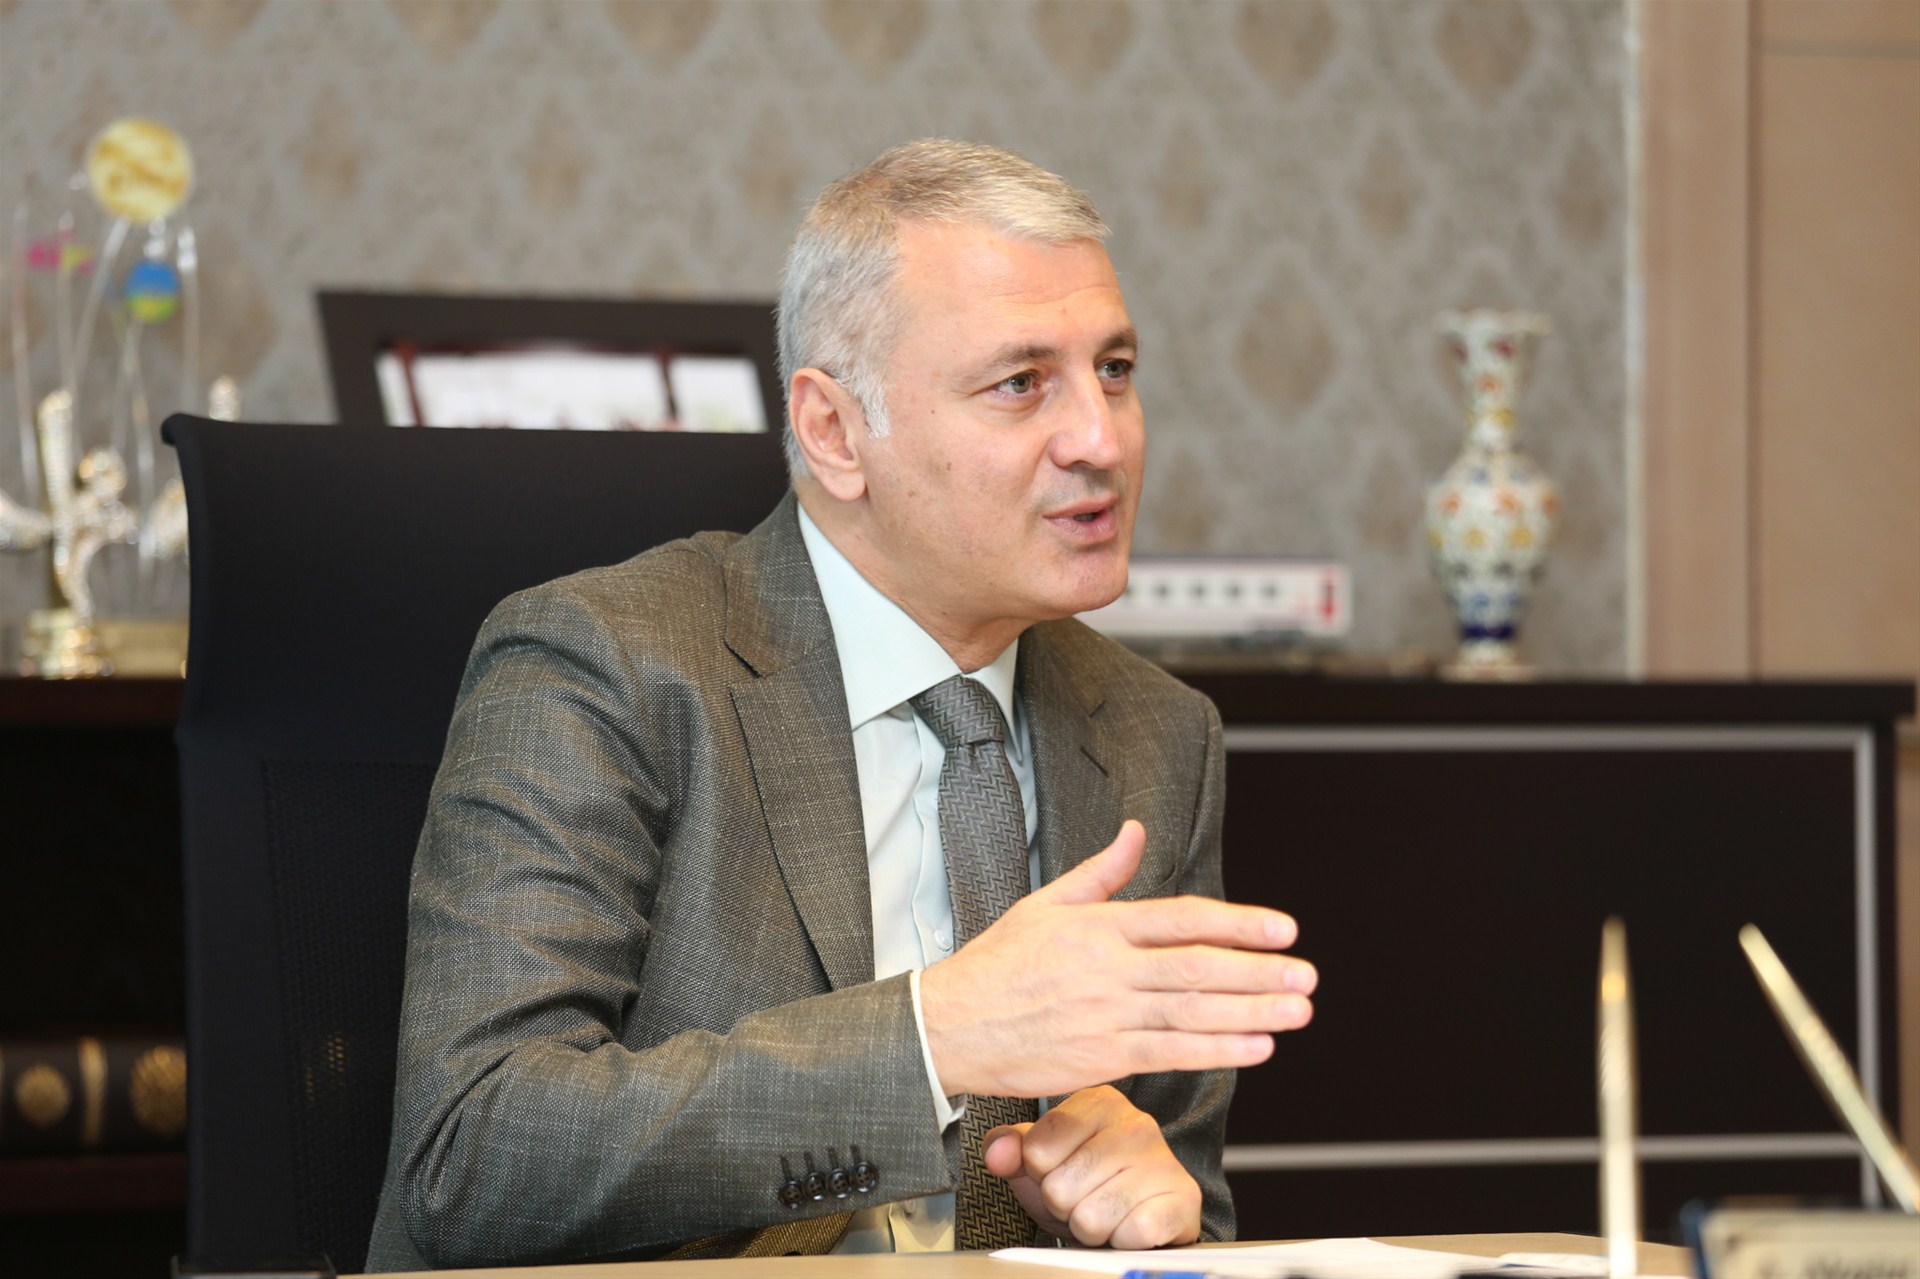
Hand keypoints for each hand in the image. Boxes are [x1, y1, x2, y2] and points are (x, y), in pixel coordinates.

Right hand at [920, 819, 1314, 1098]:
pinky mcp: (1101, 1058)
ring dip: (1252, 1013)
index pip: (1183, 919)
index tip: (1284, 929)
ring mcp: (1107, 1016)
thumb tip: (1135, 831)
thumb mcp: (1045, 904)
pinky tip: (1256, 1048)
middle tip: (1307, 974)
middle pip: (1198, 967)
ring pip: (1193, 1012)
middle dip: (1259, 972)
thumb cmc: (997, 964)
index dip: (1238, 923)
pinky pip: (1171, 1053)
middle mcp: (1108, 969)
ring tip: (1297, 1011)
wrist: (950, 1026)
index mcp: (1098, 926)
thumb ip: (1100, 872)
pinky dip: (1217, 1050)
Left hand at [982, 1086, 1201, 1247]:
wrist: (1139, 1215)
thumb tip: (997, 1151)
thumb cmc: (1088, 1182)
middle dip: (1064, 1206)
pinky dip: (1122, 1240)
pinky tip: (1129, 1225)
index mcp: (1097, 1102)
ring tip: (1106, 1212)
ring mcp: (1163, 1160)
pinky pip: (1131, 1234)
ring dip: (1091, 1228)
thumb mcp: (1041, 1160)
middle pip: (1061, 1187)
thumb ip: (1010, 1148)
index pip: (1038, 1147)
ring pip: (1092, 1217)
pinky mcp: (1183, 1199)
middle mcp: (1135, 1123)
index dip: (1039, 1173)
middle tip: (1084, 1198)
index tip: (1056, 1171)